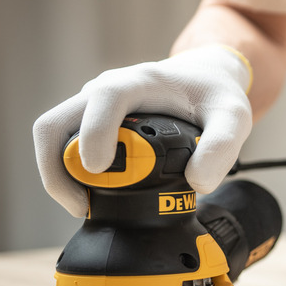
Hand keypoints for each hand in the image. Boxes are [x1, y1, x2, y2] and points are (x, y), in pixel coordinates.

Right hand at [32, 44, 252, 216]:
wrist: (204, 77)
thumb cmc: (214, 95)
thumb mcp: (233, 117)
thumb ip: (223, 147)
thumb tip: (198, 182)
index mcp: (139, 82)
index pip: (104, 99)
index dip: (94, 133)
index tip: (99, 170)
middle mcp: (106, 90)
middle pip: (54, 124)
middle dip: (57, 168)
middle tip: (81, 206)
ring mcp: (92, 106)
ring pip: (52, 138)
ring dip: (58, 174)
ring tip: (83, 207)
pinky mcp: (90, 122)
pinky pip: (63, 147)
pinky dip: (68, 173)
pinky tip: (91, 197)